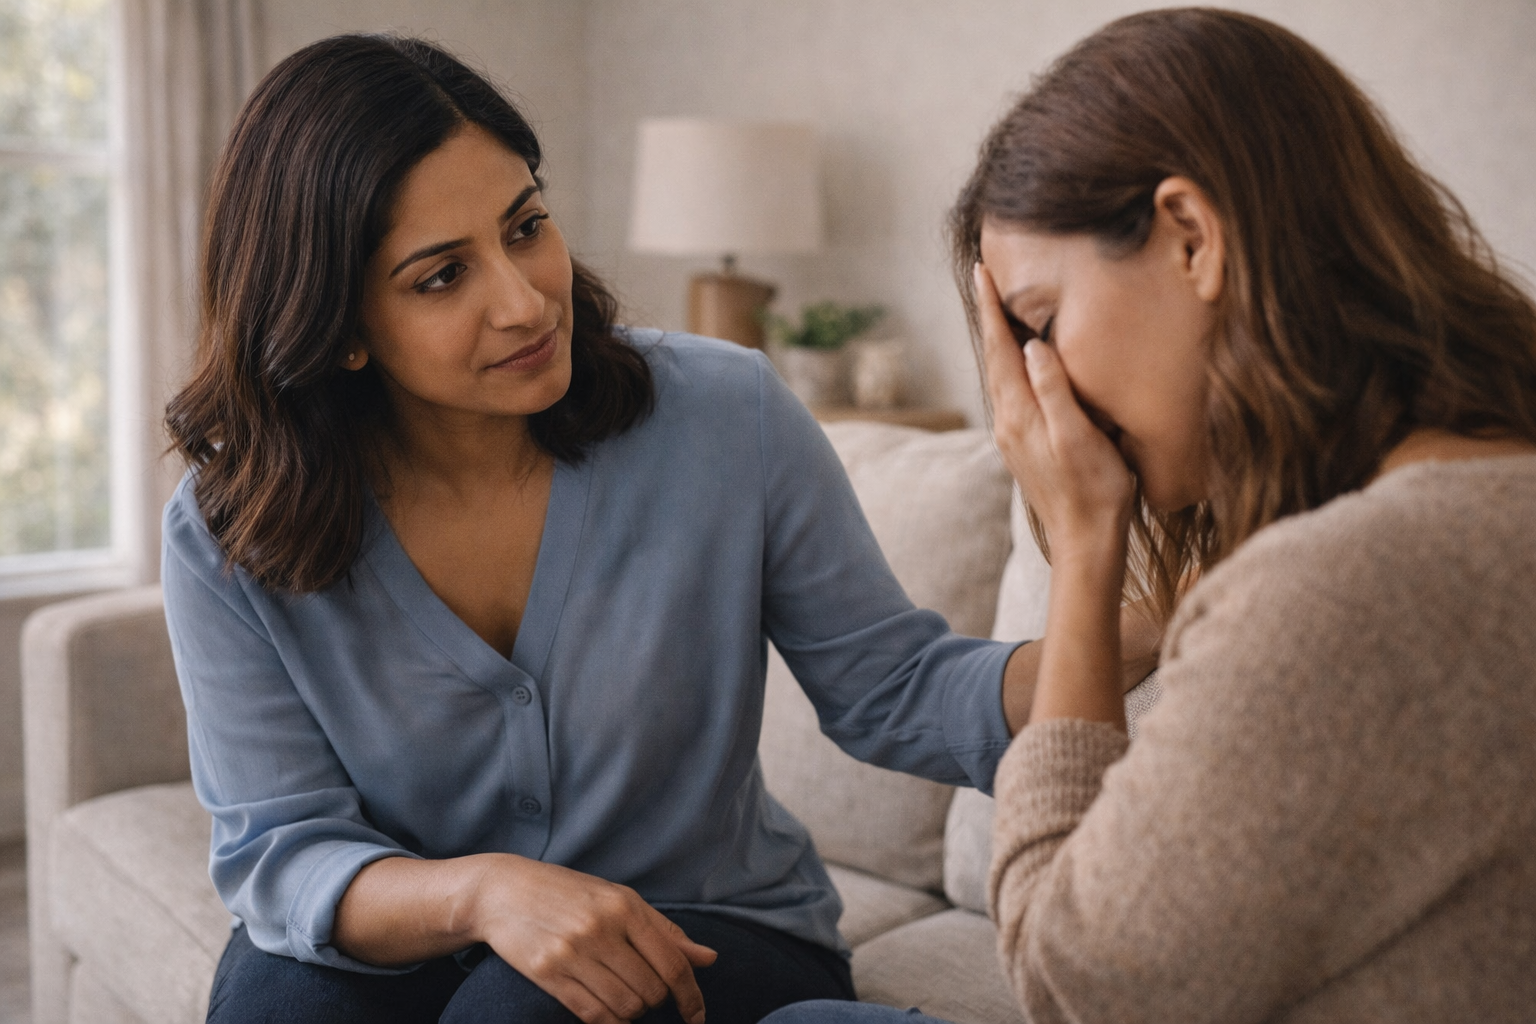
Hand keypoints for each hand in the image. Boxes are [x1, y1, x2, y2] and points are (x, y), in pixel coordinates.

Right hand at [470, 857, 717, 1023]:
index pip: (673, 963)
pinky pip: (592, 1015)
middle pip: (650, 991)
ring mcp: (573, 952)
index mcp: (625, 906)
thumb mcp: (619, 899)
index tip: (697, 1016)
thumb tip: (709, 958)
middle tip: (644, 994)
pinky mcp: (547, 973)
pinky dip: (609, 1023)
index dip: (691, 997)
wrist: (502, 891)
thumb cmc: (568, 894)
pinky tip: (609, 1015)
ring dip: (631, 1013)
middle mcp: (602, 929)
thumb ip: (664, 931)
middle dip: (655, 1002)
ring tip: (623, 999)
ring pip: (625, 1007)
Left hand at [973, 262, 1135, 558]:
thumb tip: (1031, 345)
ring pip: (999, 374)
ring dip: (996, 339)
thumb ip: (1054, 390)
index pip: (999, 348)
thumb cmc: (1094, 488)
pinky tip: (1017, 361)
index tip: (981, 271)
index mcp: (1019, 413)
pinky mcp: (1024, 444)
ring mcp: (1013, 434)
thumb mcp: (1079, 436)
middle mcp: (1007, 421)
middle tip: (984, 277)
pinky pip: (1010, 391)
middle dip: (988, 316)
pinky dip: (1008, 364)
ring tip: (997, 308)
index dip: (991, 308)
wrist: (1086, 539)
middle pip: (992, 357)